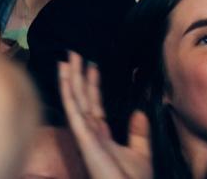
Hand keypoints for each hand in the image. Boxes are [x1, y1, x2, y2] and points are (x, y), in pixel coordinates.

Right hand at [59, 52, 152, 178]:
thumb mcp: (140, 154)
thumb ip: (138, 133)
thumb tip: (139, 111)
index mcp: (100, 134)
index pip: (93, 103)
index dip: (92, 84)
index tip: (92, 65)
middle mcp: (88, 131)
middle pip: (81, 97)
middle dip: (78, 75)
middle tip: (74, 52)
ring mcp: (84, 133)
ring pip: (74, 100)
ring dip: (70, 78)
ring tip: (67, 58)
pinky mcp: (84, 137)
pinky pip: (74, 110)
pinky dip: (68, 92)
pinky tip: (66, 76)